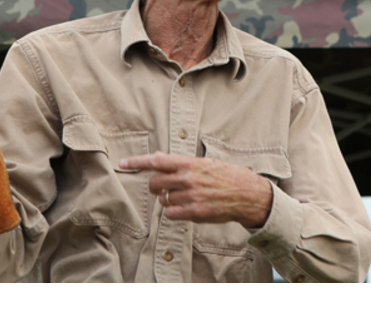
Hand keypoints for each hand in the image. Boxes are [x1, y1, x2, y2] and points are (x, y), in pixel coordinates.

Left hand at [119, 152, 271, 228]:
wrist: (247, 194)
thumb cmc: (225, 176)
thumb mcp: (204, 163)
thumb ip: (179, 162)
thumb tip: (156, 157)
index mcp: (189, 163)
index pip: (157, 161)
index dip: (137, 162)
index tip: (123, 162)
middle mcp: (188, 178)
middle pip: (155, 183)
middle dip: (155, 187)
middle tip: (163, 188)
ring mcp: (191, 196)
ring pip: (163, 200)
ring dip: (167, 200)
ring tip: (183, 197)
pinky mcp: (195, 212)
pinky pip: (170, 214)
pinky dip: (173, 212)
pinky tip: (184, 208)